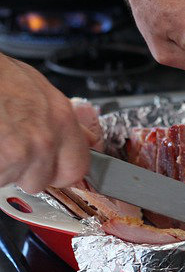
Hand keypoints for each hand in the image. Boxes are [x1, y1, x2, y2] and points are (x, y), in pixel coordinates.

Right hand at [0, 55, 89, 192]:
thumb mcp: (41, 90)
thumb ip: (67, 122)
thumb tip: (89, 139)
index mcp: (62, 120)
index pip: (76, 169)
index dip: (58, 172)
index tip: (48, 167)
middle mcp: (46, 140)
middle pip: (39, 180)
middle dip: (23, 171)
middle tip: (9, 146)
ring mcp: (21, 153)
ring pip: (11, 180)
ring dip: (1, 168)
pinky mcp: (1, 162)